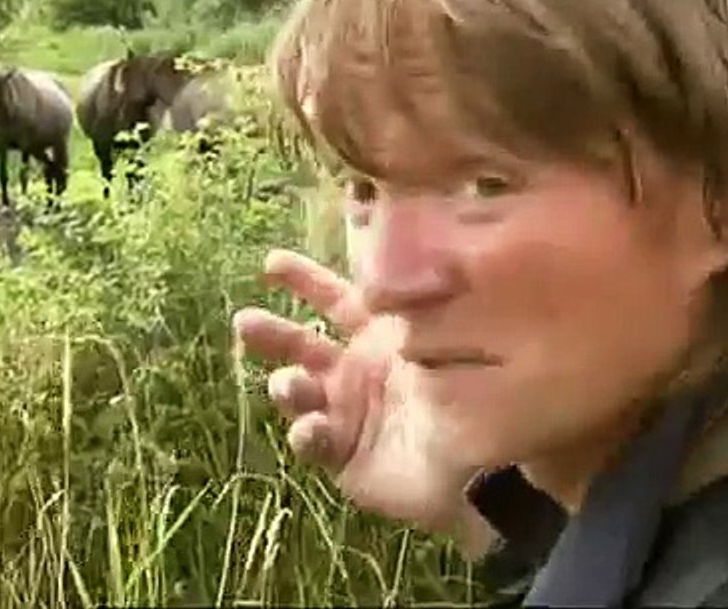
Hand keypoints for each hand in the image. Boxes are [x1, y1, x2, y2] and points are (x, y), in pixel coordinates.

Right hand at [234, 249, 496, 552]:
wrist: (483, 466)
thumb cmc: (468, 394)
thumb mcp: (440, 339)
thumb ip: (409, 306)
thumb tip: (384, 269)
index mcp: (378, 337)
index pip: (335, 300)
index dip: (303, 280)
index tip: (271, 262)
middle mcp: (353, 371)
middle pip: (300, 346)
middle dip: (270, 334)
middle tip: (245, 322)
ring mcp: (344, 412)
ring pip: (297, 392)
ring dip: (286, 385)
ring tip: (291, 386)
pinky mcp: (341, 453)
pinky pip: (314, 440)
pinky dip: (307, 433)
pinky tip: (312, 429)